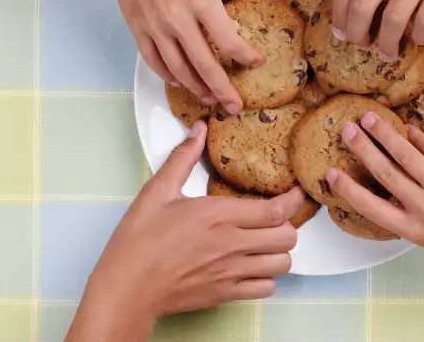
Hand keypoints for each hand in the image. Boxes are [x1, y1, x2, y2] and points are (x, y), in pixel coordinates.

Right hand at [68, 121, 303, 340]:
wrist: (126, 288)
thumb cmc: (138, 241)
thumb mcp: (157, 191)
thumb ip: (182, 158)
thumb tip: (198, 130)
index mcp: (218, 215)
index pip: (275, 210)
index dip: (294, 201)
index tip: (297, 193)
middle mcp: (231, 244)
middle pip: (287, 237)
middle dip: (288, 225)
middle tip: (276, 218)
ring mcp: (231, 272)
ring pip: (282, 264)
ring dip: (279, 251)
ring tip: (266, 242)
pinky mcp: (225, 294)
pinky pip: (266, 288)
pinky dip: (266, 277)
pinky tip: (253, 266)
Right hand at [98, 0, 263, 113]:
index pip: (228, 40)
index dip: (245, 56)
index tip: (255, 62)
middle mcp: (177, 19)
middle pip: (204, 65)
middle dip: (222, 89)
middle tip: (235, 107)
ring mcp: (155, 26)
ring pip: (178, 69)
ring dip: (196, 88)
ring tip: (210, 99)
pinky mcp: (137, 27)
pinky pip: (154, 61)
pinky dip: (168, 75)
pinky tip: (180, 81)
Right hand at [326, 112, 423, 265]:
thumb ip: (410, 213)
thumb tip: (389, 185)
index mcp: (415, 230)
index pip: (370, 207)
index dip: (348, 189)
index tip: (330, 173)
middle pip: (385, 172)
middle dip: (363, 149)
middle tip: (347, 130)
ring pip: (406, 155)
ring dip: (384, 134)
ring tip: (369, 118)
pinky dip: (417, 137)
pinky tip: (407, 127)